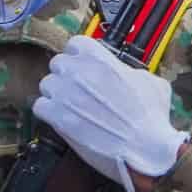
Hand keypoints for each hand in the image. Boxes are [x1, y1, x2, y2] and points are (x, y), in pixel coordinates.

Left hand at [32, 35, 188, 191]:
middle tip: (78, 90)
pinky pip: (40, 106)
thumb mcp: (152, 82)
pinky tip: (61, 120)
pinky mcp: (58, 117)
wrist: (146, 148)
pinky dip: (48, 113)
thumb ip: (131, 72)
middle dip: (66, 76)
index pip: (75, 44)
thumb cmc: (152, 118)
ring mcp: (66, 94)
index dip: (79, 56)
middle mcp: (80, 71)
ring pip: (47, 84)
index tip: (84, 67)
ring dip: (56, 94)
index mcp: (102, 59)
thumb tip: (126, 75)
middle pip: (57, 63)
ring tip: (70, 107)